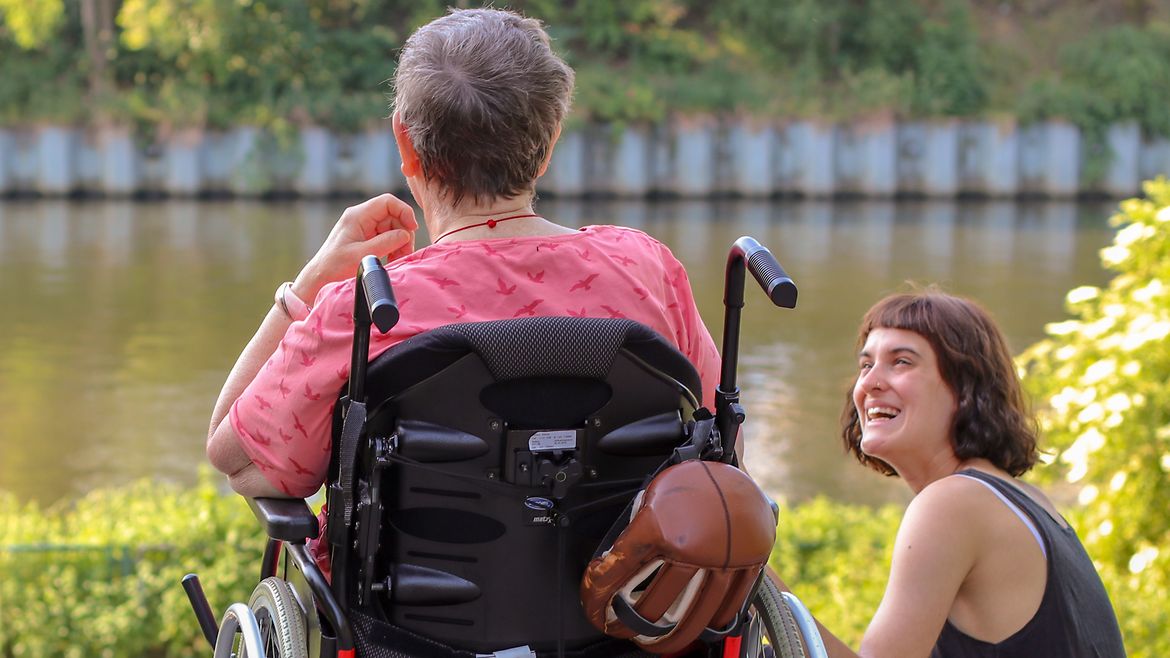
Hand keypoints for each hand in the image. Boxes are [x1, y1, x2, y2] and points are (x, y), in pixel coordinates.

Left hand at [292, 194, 416, 301]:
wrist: (320, 278)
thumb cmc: (335, 267)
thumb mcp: (362, 255)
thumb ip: (386, 242)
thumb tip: (406, 234)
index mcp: (357, 215)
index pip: (387, 202)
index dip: (404, 212)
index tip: (413, 228)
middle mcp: (361, 218)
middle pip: (392, 216)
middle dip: (403, 233)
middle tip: (405, 252)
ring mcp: (364, 228)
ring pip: (391, 228)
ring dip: (399, 243)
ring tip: (398, 259)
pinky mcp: (366, 238)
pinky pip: (386, 237)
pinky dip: (392, 248)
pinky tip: (392, 260)